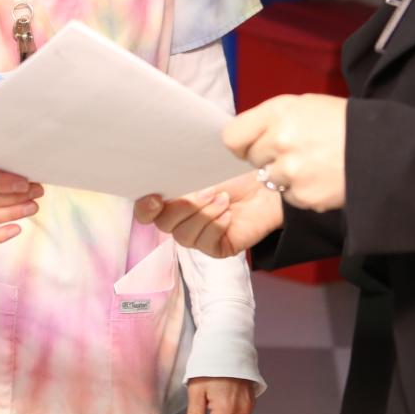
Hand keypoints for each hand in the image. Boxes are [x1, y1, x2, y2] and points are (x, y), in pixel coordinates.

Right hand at [134, 171, 282, 258]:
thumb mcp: (203, 166)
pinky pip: (206, 244)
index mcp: (172, 199)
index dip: (146, 208)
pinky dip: (216, 226)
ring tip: (224, 198)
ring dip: (204, 215)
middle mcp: (181, 220)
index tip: (156, 197)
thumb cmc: (235, 170)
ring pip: (183, 236)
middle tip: (207, 191)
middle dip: (183, 207)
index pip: (146, 211)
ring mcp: (198, 235)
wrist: (268, 180)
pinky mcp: (217, 247)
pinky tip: (229, 213)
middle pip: (163, 224)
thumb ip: (180, 173)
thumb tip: (167, 178)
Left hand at [225, 95, 346, 211]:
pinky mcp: (303, 196)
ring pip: (270, 180)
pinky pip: (289, 197)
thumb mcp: (306, 105)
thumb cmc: (344, 122)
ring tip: (312, 164)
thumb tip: (248, 137)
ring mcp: (290, 172)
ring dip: (285, 176)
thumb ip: (273, 119)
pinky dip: (302, 191)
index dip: (243, 142)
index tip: (253, 143)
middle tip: (296, 151)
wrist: (383, 148)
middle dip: (269, 157)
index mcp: (278, 112)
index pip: (233, 136)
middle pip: (252, 159)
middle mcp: (280, 141)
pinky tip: (322, 178)